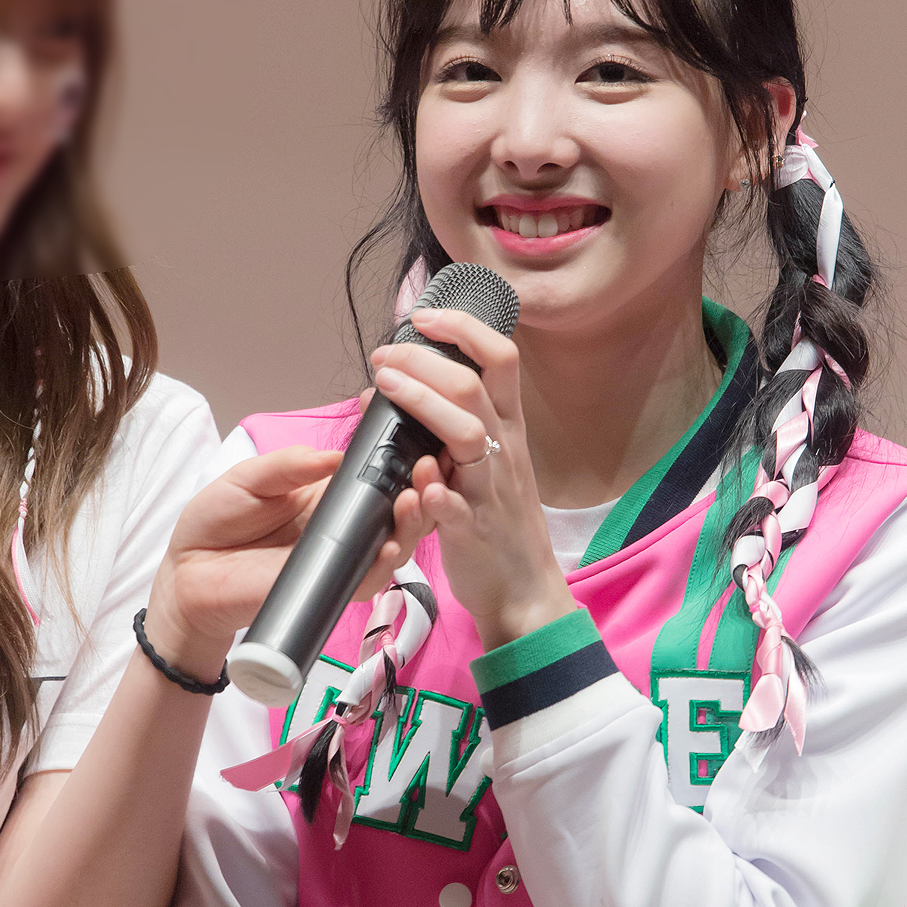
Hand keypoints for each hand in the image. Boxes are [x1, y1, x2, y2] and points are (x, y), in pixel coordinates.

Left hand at [144, 438, 426, 681]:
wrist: (189, 572)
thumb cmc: (216, 522)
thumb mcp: (251, 477)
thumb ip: (290, 465)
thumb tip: (335, 456)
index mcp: (328, 493)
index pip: (377, 477)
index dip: (402, 461)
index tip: (418, 440)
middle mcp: (343, 526)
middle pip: (397, 512)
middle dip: (421, 492)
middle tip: (428, 471)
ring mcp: (339, 558)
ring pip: (393, 546)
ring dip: (412, 525)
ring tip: (414, 501)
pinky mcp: (328, 588)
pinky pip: (365, 580)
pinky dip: (383, 564)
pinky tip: (390, 545)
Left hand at [371, 308, 576, 649]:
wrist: (525, 590)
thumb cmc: (497, 522)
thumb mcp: (479, 464)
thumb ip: (441, 426)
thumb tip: (385, 388)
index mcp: (506, 429)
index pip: (500, 358)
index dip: (463, 328)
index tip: (422, 317)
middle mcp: (503, 452)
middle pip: (473, 386)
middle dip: (424, 360)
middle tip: (382, 356)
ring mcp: (490, 491)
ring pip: (467, 434)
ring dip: (423, 403)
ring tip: (382, 388)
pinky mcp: (475, 532)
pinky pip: (457, 508)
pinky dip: (435, 493)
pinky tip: (415, 483)